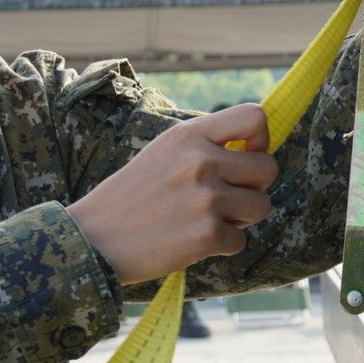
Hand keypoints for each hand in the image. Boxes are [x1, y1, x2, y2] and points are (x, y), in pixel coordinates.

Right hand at [67, 104, 277, 284]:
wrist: (94, 238)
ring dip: (242, 218)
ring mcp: (206, 198)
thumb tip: (257, 148)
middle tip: (227, 198)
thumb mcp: (165, 151)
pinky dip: (221, 245)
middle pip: (268, 168)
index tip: (246, 156)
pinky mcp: (206, 234)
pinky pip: (241, 240)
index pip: (255, 117)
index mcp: (190, 135)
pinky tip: (192, 240)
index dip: (261, 140)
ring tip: (209, 219)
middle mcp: (201, 161)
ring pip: (262, 205)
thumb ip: (207, 144)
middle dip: (255, 187)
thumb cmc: (132, 195)